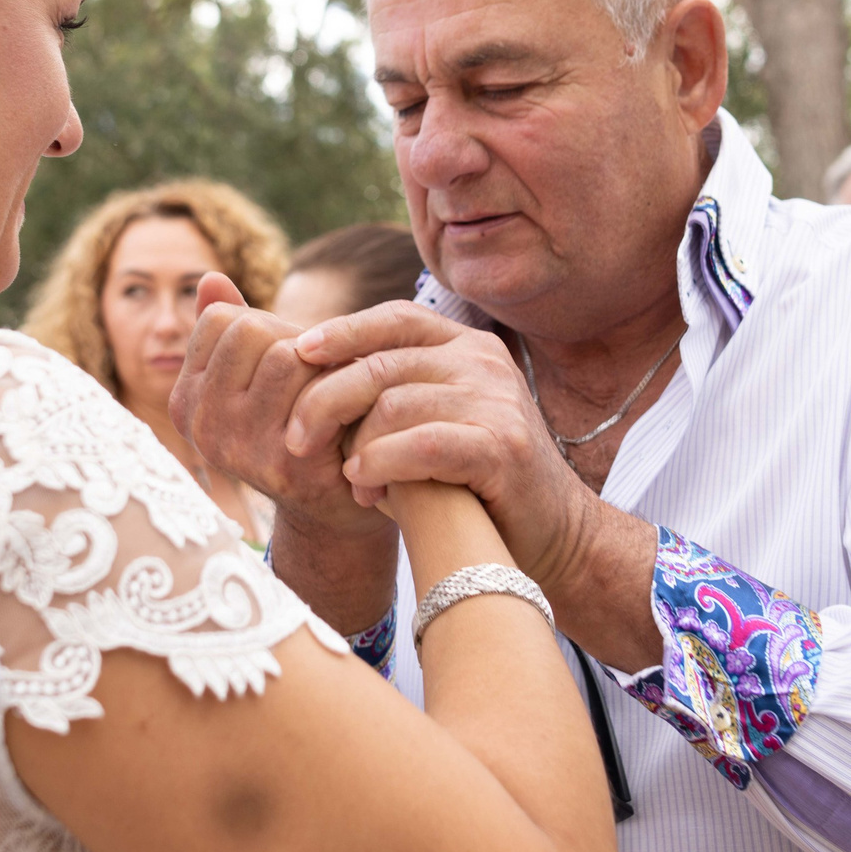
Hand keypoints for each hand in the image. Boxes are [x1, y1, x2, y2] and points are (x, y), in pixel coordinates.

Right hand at [170, 275, 393, 545]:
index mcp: (186, 402)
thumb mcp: (255, 377)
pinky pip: (318, 388)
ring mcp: (240, 450)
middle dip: (294, 339)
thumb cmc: (299, 426)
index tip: (287, 358)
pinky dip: (345, 385)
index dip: (264, 326)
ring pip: (286, 353)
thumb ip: (230, 327)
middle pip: (249, 330)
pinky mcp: (285, 465)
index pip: (219, 319)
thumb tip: (209, 276)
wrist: (339, 507)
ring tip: (335, 389)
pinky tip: (353, 410)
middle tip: (319, 372)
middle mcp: (203, 429)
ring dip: (323, 362)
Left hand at [289, 303, 594, 590]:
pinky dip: (381, 463)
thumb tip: (312, 378)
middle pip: (381, 364)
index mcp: (466, 346)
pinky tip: (363, 484)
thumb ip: (392, 393)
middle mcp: (483, 362)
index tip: (299, 352)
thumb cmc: (476, 481)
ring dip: (356, 448)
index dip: (343, 331)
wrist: (555, 532)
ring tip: (351, 481)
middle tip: (296, 439)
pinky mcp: (502, 446)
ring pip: (393, 406)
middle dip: (326, 401)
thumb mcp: (436, 420)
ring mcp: (497, 401)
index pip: (395, 319)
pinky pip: (420, 445)